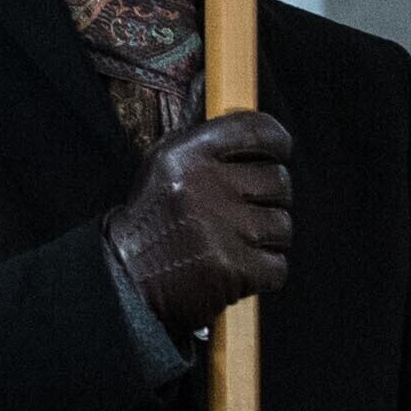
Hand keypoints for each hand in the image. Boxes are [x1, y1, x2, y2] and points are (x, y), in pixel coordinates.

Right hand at [107, 110, 294, 336]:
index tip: (280, 152)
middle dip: (269, 199)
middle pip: (278, 180)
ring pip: (282, 225)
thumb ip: (204, 146)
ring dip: (266, 239)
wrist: (127, 280)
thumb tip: (256, 134)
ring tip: (234, 244)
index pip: (255, 130)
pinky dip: (263, 272)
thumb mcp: (162, 167)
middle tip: (243, 213)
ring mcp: (222, 227)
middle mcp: (205, 185)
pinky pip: (278, 265)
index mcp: (187, 155)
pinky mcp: (233, 267)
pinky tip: (236, 269)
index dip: (278, 141)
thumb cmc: (153, 222)